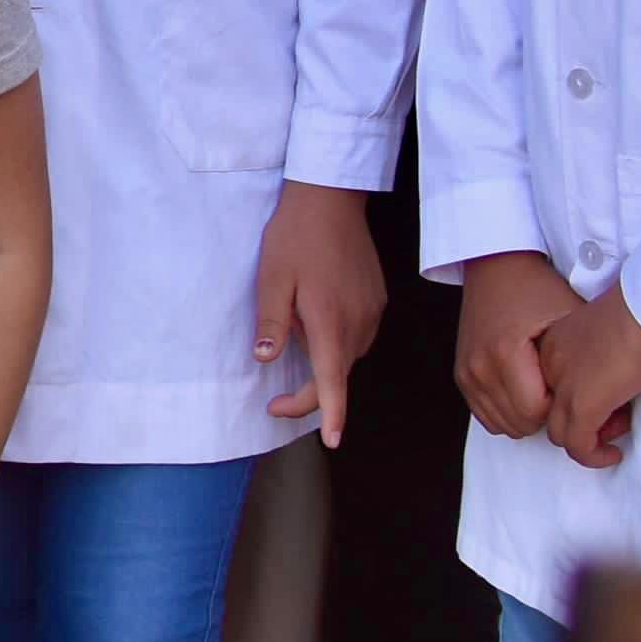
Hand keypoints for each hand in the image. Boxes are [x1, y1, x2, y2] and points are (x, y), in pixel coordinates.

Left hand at [256, 182, 385, 444]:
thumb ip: (271, 324)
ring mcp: (372, 313)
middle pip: (338, 375)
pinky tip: (315, 319)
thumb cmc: (295, 237)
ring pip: (347, 355)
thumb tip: (265, 361)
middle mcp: (358, 324)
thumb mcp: (271, 279)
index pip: (333, 382)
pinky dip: (334, 341)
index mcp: (330, 323)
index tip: (331, 442)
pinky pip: (355, 335)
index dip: (331, 415)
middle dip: (310, 394)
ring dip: (322, 363)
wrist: (330, 200)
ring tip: (293, 332)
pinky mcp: (376, 301)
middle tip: (273, 402)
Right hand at [456, 250, 575, 439]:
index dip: (564, 410)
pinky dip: (508, 413)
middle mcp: (478, 366)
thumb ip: (580, 360)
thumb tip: (606, 395)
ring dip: (528, 418)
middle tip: (570, 398)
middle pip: (519, 423)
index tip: (579, 392)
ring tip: (550, 396)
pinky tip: (529, 395)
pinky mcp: (462, 375)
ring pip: (502, 425)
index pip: (536, 413)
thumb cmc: (537, 288)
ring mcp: (467, 372)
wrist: (497, 266)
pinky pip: (485, 415)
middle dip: (549, 418)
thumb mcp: (568, 317)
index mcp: (504, 352)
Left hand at [541, 279, 640, 468]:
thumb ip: (598, 357)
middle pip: (551, 411)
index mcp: (553, 346)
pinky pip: (577, 445)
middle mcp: (549, 367)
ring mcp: (563, 386)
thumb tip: (613, 383)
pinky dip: (593, 456)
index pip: (550, 387)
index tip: (612, 397)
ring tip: (618, 430)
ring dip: (590, 439)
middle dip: (584, 421)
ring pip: (560, 433)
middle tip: (618, 416)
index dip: (579, 400)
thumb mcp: (608, 335)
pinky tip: (613, 454)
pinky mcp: (583, 404)